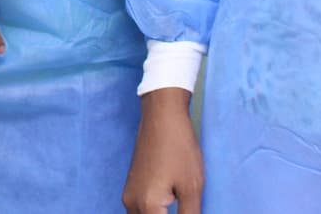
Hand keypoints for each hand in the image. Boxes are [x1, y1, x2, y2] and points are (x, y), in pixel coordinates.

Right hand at [121, 88, 202, 213]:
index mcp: (147, 206)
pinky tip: (169, 209)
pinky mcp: (131, 188)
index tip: (188, 210)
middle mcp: (131, 203)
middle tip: (186, 209)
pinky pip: (140, 212)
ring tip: (180, 207)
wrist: (162, 116)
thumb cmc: (179, 148)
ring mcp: (129, 195)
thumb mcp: (191, 188)